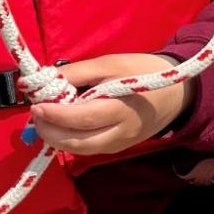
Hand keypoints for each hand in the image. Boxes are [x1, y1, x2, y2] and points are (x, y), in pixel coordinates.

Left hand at [28, 53, 194, 157]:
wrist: (177, 93)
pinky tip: (62, 125)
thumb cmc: (143, 71)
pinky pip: (88, 148)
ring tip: (45, 120)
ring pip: (80, 150)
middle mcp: (120, 133)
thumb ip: (76, 72)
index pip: (81, 118)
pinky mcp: (119, 148)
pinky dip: (70, 139)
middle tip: (36, 113)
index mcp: (121, 109)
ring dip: (57, 138)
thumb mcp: (110, 63)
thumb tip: (40, 79)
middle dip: (50, 131)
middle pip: (77, 142)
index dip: (55, 114)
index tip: (36, 105)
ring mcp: (120, 144)